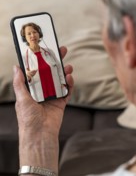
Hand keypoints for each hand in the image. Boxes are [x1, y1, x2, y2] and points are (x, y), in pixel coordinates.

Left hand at [13, 46, 72, 171]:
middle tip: (62, 51)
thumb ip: (20, 83)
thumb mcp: (21, 98)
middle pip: (51, 72)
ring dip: (64, 72)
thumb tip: (16, 67)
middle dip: (56, 61)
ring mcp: (52, 96)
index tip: (46, 50)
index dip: (42, 60)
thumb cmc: (28, 118)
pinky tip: (70, 78)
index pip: (38, 71)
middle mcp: (42, 90)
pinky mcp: (61, 102)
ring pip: (60, 80)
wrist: (40, 135)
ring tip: (68, 66)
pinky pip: (67, 91)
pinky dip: (70, 84)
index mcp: (32, 88)